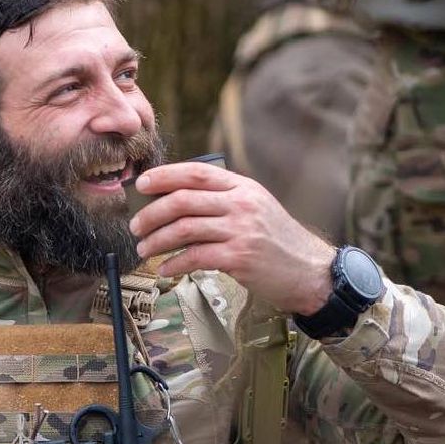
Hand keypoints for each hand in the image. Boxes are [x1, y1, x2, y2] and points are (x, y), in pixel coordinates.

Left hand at [129, 162, 334, 314]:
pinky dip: (174, 263)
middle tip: (135, 226)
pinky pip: (195, 257)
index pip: (196, 173)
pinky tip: (165, 268)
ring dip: (156, 240)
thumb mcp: (254, 207)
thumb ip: (222, 199)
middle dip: (151, 213)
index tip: (141, 185)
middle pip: (183, 201)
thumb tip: (175, 199)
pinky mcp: (239, 257)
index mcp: (242, 187)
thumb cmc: (275, 241)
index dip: (164, 176)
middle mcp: (241, 204)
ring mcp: (241, 231)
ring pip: (184, 229)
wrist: (308, 270)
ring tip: (144, 249)